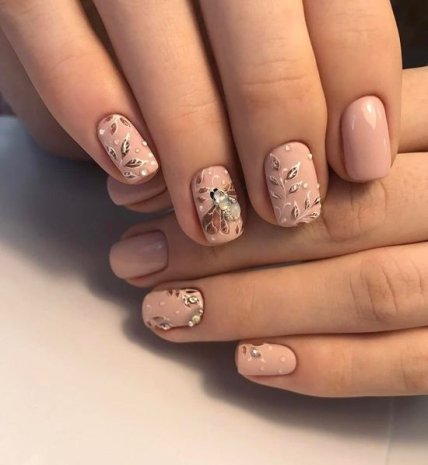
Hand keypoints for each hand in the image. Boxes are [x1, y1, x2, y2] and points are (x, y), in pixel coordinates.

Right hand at [0, 0, 400, 245]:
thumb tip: (349, 153)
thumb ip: (301, 67)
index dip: (356, 85)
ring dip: (196, 144)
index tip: (360, 163)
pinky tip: (132, 170)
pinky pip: (56, 39)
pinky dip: (95, 108)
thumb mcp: (250, 28)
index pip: (337, 2)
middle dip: (277, 129)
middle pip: (255, 29)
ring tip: (214, 214)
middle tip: (289, 205)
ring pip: (160, 41)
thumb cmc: (189, 19)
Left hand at [109, 67, 427, 396]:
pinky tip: (253, 364)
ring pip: (365, 290)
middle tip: (136, 262)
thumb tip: (206, 168)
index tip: (143, 200)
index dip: (223, 169)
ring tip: (169, 314)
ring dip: (253, 307)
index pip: (321, 137)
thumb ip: (323, 137)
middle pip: (333, 216)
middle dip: (222, 245)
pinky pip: (411, 363)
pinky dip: (331, 367)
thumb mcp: (394, 133)